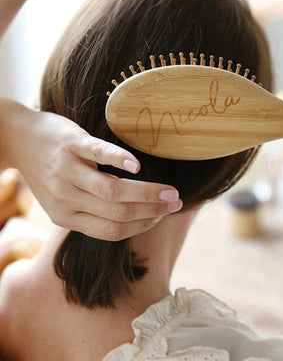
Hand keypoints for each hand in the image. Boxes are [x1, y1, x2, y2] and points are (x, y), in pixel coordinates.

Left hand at [1, 100, 181, 240]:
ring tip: (170, 190)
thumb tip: (134, 215)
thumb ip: (91, 209)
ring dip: (147, 193)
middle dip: (152, 210)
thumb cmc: (48, 169)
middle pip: (117, 212)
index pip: (112, 230)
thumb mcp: (63, 198)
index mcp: (66, 217)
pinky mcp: (70, 145)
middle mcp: (66, 199)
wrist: (19, 138)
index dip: (142, 225)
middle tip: (176, 202)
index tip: (162, 216)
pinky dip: (118, 160)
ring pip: (112, 191)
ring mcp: (67, 171)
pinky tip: (137, 165)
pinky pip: (96, 155)